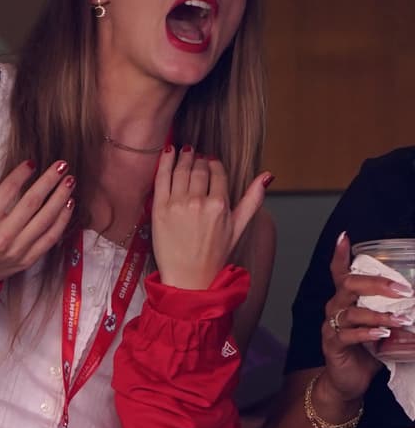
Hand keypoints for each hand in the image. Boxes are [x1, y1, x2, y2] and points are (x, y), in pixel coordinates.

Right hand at [0, 155, 74, 288]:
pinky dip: (62, 221)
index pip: (7, 192)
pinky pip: (50, 238)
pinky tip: (68, 204)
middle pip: (31, 204)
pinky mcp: (27, 260)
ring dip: (60, 198)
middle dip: (49, 181)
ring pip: (45, 220)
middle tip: (61, 165)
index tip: (31, 163)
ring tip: (69, 181)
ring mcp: (16, 251)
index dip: (21, 174)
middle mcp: (1, 238)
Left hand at [151, 146, 267, 289]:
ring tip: (184, 151)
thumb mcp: (239, 227)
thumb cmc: (215, 254)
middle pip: (198, 170)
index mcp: (220, 205)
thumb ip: (253, 199)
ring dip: (183, 157)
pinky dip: (165, 162)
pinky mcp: (159, 209)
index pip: (217, 173)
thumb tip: (268, 176)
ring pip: (181, 171)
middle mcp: (198, 202)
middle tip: (195, 153)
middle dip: (198, 159)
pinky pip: (162, 178)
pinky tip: (168, 151)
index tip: (210, 160)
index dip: (213, 164)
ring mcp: (177, 204)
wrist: (189, 277)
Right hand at [320, 232, 414, 403]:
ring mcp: (332, 326)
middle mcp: (336, 308)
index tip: (345, 237)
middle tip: (401, 288)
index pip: (340, 273)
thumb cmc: (366, 351)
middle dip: (376, 284)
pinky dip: (367, 333)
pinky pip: (347, 334)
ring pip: (350, 311)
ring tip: (400, 318)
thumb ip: (395, 315)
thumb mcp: (383, 328)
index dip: (341, 255)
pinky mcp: (332, 344)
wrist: (348, 381)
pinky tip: (381, 334)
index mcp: (346, 300)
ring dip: (378, 314)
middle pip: (348, 286)